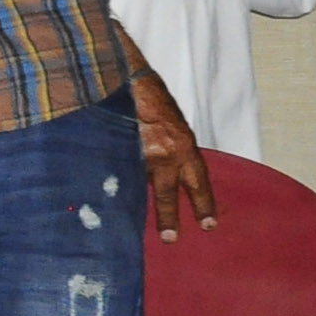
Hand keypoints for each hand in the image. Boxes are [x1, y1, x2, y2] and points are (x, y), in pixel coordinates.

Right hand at [126, 70, 216, 241]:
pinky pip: (119, 174)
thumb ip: (174, 150)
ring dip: (134, 201)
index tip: (209, 224)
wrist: (128, 77)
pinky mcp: (116, 151)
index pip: (197, 181)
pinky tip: (106, 197)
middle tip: (171, 239)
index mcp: (184, 145)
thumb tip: (170, 175)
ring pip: (140, 186)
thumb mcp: (173, 125)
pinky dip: (115, 184)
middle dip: (170, 217)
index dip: (203, 203)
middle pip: (168, 193)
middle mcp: (164, 153)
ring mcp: (138, 154)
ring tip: (126, 222)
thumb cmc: (151, 98)